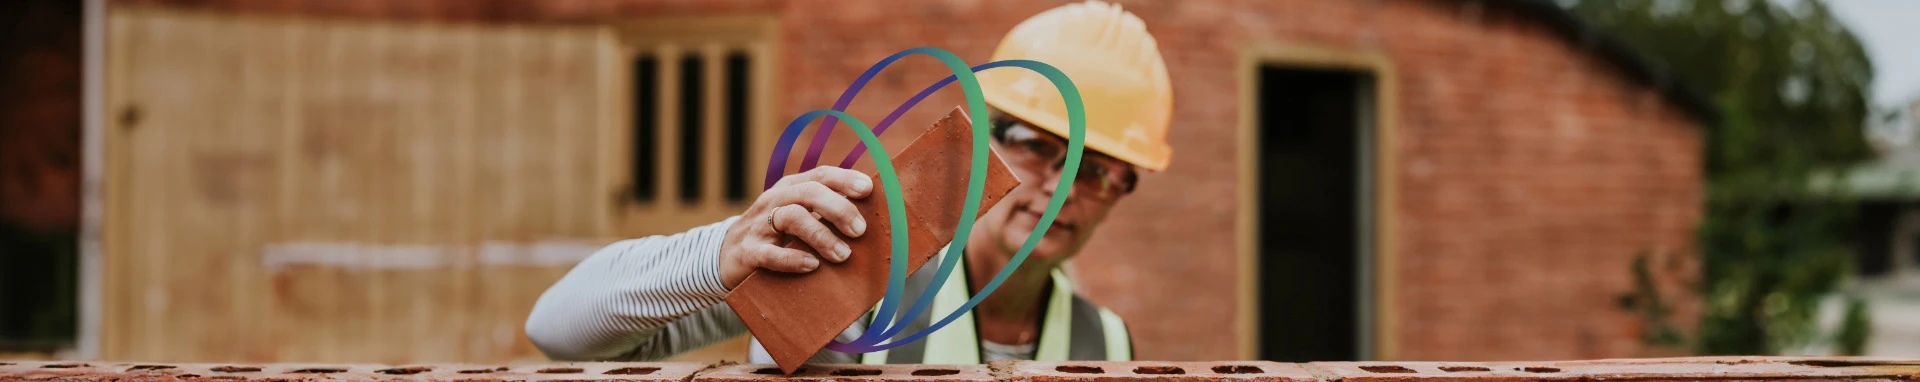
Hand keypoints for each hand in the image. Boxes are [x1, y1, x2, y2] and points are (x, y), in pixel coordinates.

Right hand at [718, 166, 872, 288]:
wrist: (726, 256)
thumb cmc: (775, 236)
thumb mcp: (798, 217)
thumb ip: (826, 214)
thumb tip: (872, 221)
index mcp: (791, 188)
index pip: (820, 175)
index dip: (845, 179)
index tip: (868, 190)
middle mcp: (775, 201)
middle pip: (809, 192)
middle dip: (838, 209)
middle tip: (860, 231)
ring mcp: (759, 225)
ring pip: (792, 218)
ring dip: (821, 235)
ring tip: (843, 255)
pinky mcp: (748, 252)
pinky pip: (770, 254)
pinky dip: (793, 259)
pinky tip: (812, 266)